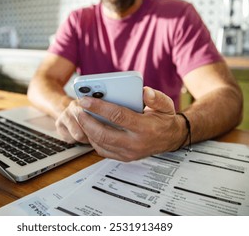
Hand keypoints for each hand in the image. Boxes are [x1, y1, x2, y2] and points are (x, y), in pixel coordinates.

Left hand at [56, 86, 186, 160]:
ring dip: (87, 130)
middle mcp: (135, 143)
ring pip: (100, 144)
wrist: (171, 139)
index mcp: (145, 128)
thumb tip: (144, 91)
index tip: (86, 100)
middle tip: (78, 110)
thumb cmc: (164, 120)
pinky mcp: (124, 157)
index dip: (99, 107)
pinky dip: (92, 140)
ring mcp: (128, 153)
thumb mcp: (165, 105)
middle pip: (103, 134)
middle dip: (87, 121)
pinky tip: (89, 128)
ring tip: (80, 117)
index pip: (118, 116)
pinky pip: (102, 151)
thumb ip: (155, 97)